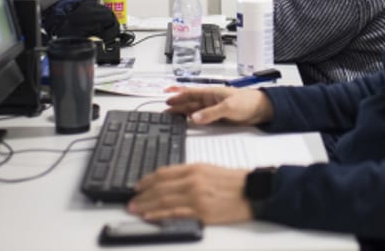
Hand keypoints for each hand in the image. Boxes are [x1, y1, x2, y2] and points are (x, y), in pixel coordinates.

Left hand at [128, 164, 251, 223]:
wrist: (253, 191)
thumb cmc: (234, 182)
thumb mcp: (209, 170)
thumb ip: (190, 174)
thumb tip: (169, 181)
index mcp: (194, 168)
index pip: (163, 173)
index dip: (147, 180)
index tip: (137, 186)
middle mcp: (192, 181)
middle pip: (160, 187)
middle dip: (142, 195)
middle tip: (131, 200)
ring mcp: (196, 197)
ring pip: (163, 200)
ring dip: (145, 205)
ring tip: (134, 209)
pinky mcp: (201, 212)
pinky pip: (174, 213)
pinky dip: (159, 215)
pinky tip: (149, 216)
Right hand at [164, 87, 273, 124]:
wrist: (262, 109)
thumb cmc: (248, 102)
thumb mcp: (228, 107)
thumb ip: (211, 113)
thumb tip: (195, 117)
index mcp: (212, 93)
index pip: (191, 92)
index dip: (178, 95)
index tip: (167, 96)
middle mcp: (211, 100)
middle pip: (190, 102)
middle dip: (177, 105)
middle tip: (165, 110)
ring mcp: (214, 108)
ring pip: (195, 110)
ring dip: (184, 112)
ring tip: (172, 116)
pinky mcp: (219, 116)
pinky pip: (203, 117)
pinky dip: (194, 119)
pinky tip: (189, 121)